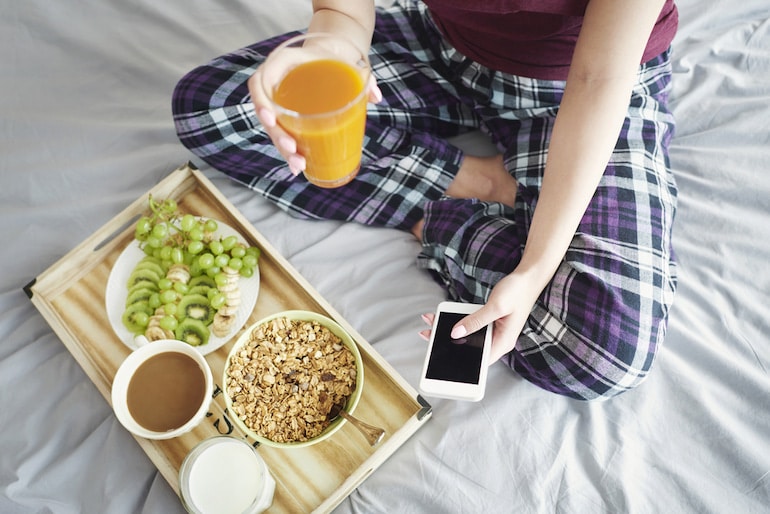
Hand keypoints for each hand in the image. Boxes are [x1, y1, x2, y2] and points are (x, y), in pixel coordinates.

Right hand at [247, 66, 381, 175]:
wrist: (329, 58)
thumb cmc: (335, 59)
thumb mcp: (348, 63)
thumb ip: (363, 77)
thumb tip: (375, 96)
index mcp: (283, 63)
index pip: (260, 80)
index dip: (261, 101)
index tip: (272, 118)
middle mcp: (276, 82)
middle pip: (266, 112)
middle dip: (277, 135)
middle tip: (293, 150)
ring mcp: (279, 101)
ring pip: (274, 128)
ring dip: (283, 149)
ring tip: (298, 164)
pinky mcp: (286, 116)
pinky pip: (282, 133)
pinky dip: (289, 151)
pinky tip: (297, 167)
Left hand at [419, 271, 542, 363]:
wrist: (528, 277)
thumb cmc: (518, 291)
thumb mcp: (496, 306)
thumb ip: (476, 321)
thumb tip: (456, 332)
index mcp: (503, 342)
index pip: (480, 361)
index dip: (461, 362)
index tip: (441, 358)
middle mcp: (498, 340)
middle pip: (470, 348)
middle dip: (449, 342)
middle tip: (428, 335)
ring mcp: (494, 332)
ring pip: (468, 336)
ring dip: (450, 330)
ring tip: (431, 324)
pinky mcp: (489, 323)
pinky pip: (471, 325)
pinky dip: (458, 321)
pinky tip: (444, 317)